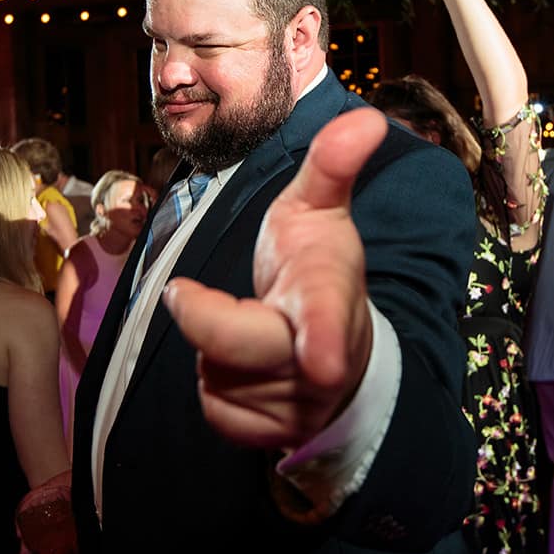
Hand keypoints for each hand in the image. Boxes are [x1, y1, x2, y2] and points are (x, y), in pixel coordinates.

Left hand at [164, 107, 385, 449]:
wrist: (338, 349)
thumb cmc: (317, 269)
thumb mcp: (320, 210)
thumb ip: (332, 165)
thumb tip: (368, 118)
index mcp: (329, 300)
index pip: (327, 321)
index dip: (323, 340)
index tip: (324, 364)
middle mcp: (320, 362)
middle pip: (240, 348)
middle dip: (209, 319)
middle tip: (185, 292)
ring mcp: (300, 404)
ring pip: (216, 375)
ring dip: (214, 349)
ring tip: (245, 326)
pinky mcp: (272, 434)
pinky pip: (215, 409)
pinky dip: (216, 383)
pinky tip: (239, 364)